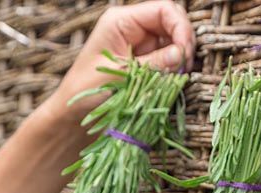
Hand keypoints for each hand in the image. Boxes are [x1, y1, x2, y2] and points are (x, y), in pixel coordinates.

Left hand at [47, 0, 194, 125]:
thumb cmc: (87, 92)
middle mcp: (132, 28)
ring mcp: (140, 46)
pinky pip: (167, 60)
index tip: (185, 54)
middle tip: (185, 69)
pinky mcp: (144, 64)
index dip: (181, 28)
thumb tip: (180, 55)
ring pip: (172, 42)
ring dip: (180, 58)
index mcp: (121, 21)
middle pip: (171, 23)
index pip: (163, 10)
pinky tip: (173, 82)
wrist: (74, 115)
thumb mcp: (121, 76)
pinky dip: (174, 70)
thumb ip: (152, 64)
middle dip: (183, 43)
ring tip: (179, 77)